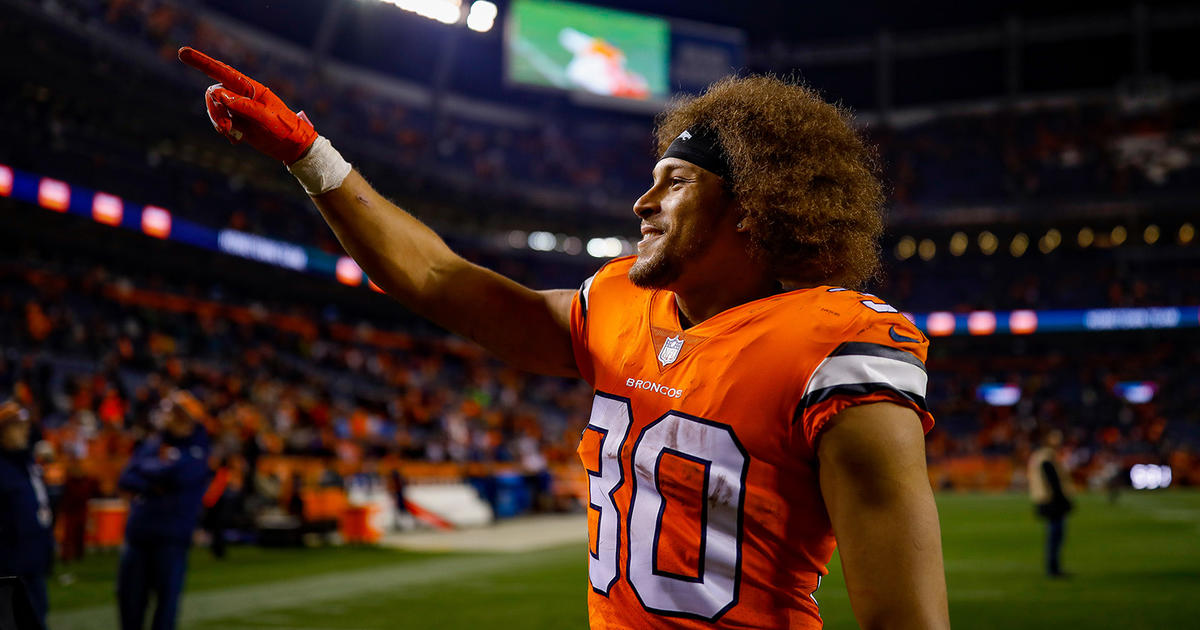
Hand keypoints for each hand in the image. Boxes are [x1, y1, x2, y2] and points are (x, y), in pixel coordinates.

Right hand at [177, 46, 316, 163]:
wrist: (293, 147)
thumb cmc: (285, 128)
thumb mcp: (267, 118)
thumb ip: (244, 105)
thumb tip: (220, 94)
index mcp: (250, 87)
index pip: (222, 71)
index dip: (201, 62)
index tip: (182, 52)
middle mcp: (241, 94)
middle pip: (213, 93)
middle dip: (214, 110)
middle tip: (226, 128)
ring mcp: (237, 108)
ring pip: (214, 109)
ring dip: (218, 122)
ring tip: (231, 135)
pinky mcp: (236, 121)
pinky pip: (220, 122)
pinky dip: (224, 131)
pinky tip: (237, 140)